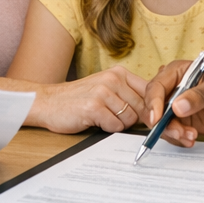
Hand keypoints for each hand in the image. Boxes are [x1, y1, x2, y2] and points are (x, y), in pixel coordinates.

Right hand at [28, 66, 147, 133]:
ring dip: (118, 124)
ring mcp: (103, 92)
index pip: (149, 92)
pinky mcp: (94, 107)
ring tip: (103, 118)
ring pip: (129, 119)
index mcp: (119, 73)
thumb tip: (154, 111)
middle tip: (116, 119)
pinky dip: (108, 129)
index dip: (150, 108)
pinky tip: (96, 122)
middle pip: (141, 108)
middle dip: (133, 119)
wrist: (49, 102)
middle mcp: (113, 79)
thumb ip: (128, 94)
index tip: (147, 118)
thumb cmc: (79, 98)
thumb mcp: (106, 88)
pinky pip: (115, 126)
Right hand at [142, 62, 203, 145]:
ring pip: (161, 122)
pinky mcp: (182, 121)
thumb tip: (177, 106)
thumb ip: (199, 95)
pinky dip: (179, 138)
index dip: (154, 102)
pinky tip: (191, 139)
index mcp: (177, 72)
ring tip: (191, 136)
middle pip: (154, 106)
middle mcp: (172, 88)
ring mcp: (176, 106)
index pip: (157, 86)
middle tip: (179, 132)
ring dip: (172, 133)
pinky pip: (172, 132)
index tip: (157, 118)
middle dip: (162, 122)